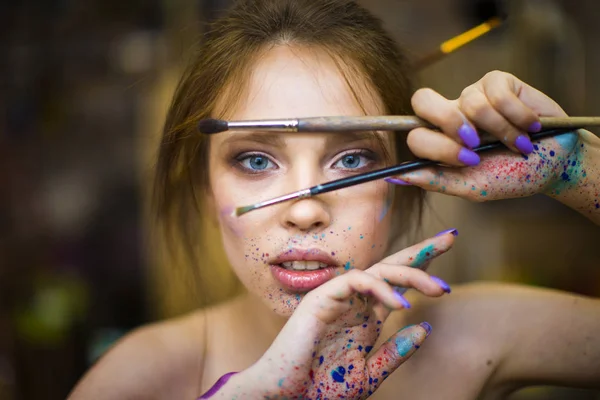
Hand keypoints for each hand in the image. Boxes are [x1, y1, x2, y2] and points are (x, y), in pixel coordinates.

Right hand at [209, 231, 455, 398]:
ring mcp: (337, 297)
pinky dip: (380, 289)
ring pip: (377, 270)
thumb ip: (395, 352)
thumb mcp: (368, 374)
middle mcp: (353, 302)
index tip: (449, 253)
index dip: (422, 268)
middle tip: (450, 239)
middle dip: (421, 251)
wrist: (286, 399)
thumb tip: (424, 327)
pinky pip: (356, 281)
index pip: (397, 284)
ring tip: (438, 289)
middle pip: (391, 267)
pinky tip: (401, 306)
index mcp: (364, 317)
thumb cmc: (320, 389)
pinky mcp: (321, 298)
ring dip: (410, 274)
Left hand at [387, 71, 581, 201]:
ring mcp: (473, 96)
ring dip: (501, 131)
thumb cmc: (512, 177)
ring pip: (471, 103)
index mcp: (440, 142)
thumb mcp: (473, 186)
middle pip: (422, 100)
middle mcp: (451, 115)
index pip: (415, 134)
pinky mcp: (498, 82)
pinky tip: (530, 126)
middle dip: (448, 122)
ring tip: (518, 143)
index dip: (437, 145)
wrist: (556, 164)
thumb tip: (395, 177)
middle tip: (476, 143)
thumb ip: (435, 181)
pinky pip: (498, 93)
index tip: (469, 160)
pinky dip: (518, 116)